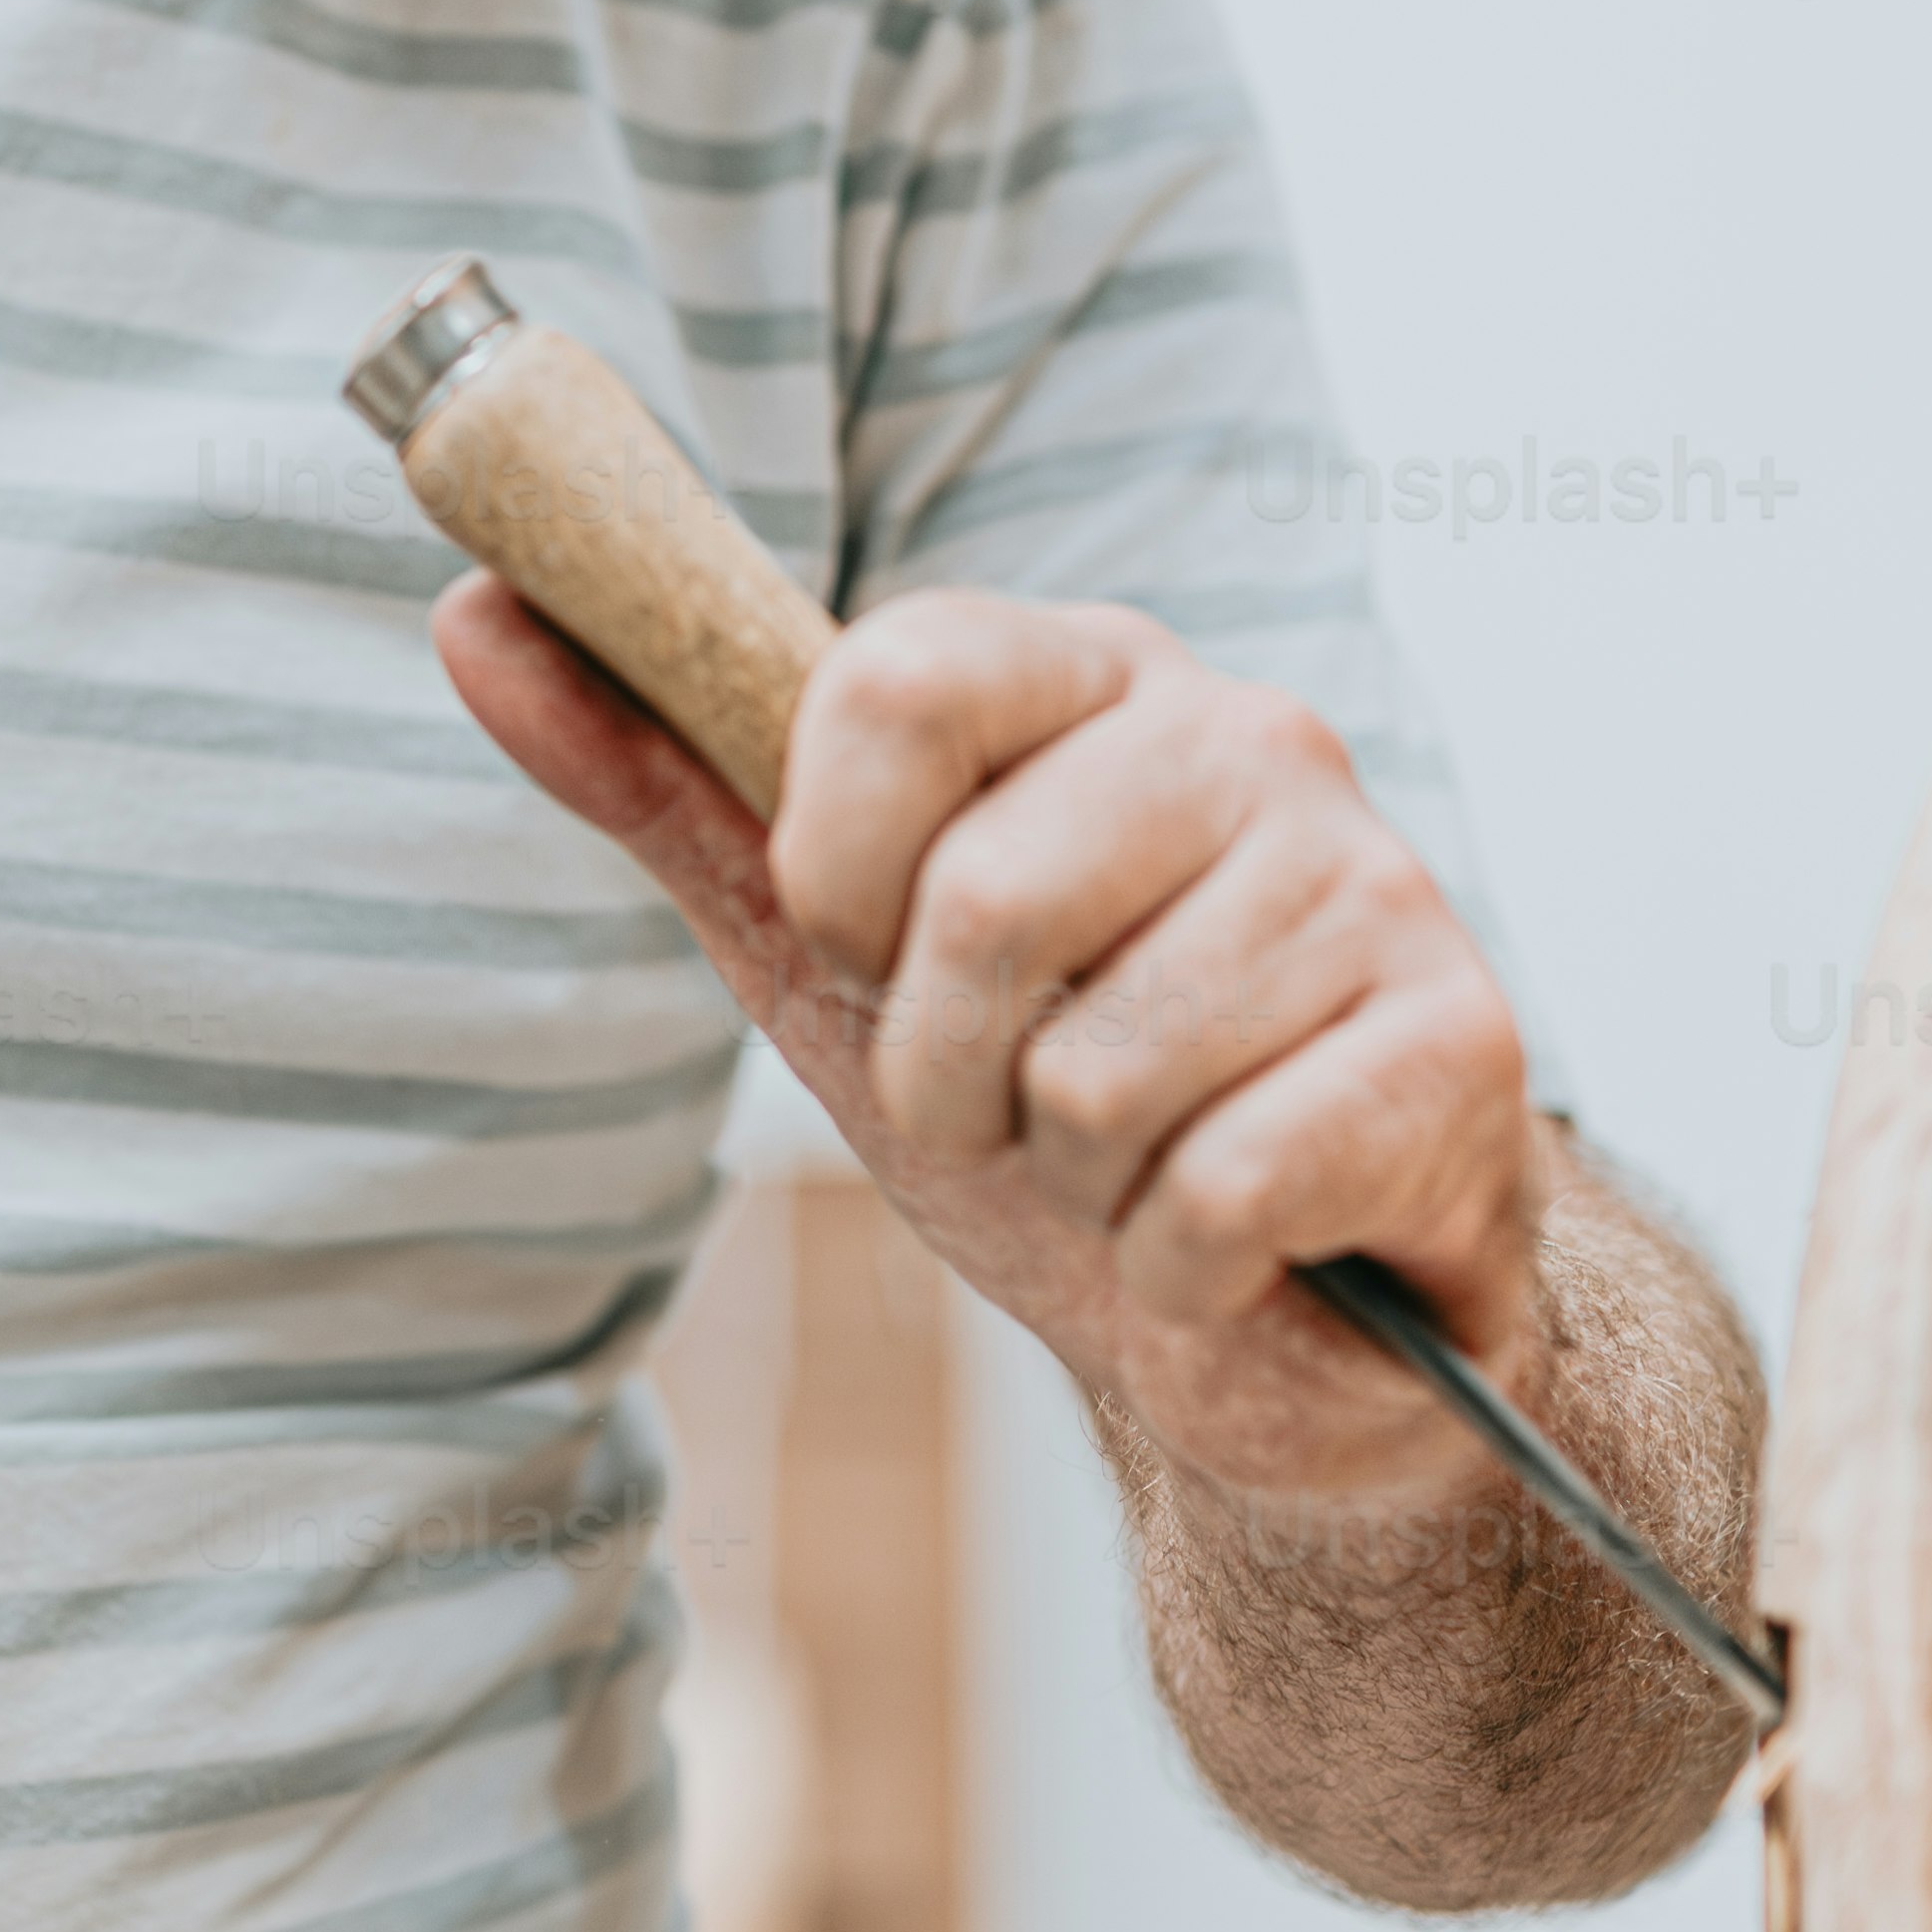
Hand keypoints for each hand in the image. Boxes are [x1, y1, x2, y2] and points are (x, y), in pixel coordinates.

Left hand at [437, 570, 1534, 1504]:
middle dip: (943, 1073)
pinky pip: (1222, 1188)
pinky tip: (1231, 1245)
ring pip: (1098, 1069)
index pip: (897, 677)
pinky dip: (1181, 1270)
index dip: (833, 865)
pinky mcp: (1461, 1049)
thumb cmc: (1041, 1098)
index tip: (863, 951)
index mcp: (1089, 676)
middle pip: (980, 898)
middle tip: (1007, 1107)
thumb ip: (666, 780)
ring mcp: (1372, 884)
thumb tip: (470, 615)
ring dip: (1073, 1182)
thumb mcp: (824, 943)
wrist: (1276, 1315)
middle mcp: (1250, 737)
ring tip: (1131, 1167)